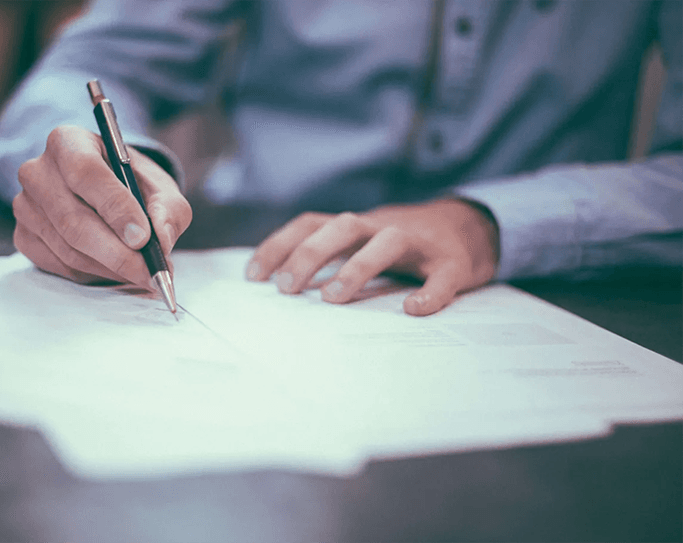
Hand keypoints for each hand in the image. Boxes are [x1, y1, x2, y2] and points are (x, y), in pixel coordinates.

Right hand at [12, 125, 191, 287]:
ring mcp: (25, 206)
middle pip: (73, 220)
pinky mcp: (24, 236)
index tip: (143, 238)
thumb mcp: (160, 187)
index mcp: (68, 142)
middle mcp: (37, 171)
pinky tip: (115, 270)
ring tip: (141, 273)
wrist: (105, 191)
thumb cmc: (132, 184)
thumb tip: (161, 240)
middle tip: (149, 272)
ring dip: (110, 268)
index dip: (116, 208)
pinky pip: (60, 265)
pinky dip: (93, 274)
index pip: (86, 173)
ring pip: (68, 249)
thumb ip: (168, 209)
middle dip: (117, 253)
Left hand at [246, 199, 498, 315]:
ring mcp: (419, 243)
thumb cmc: (401, 246)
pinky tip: (414, 310)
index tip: (253, 276)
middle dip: (310, 254)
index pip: (311, 224)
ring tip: (333, 298)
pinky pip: (441, 277)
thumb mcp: (362, 243)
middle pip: (342, 226)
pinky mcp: (452, 263)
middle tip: (286, 289)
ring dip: (357, 267)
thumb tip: (280, 288)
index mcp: (356, 226)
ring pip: (387, 242)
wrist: (470, 229)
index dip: (280, 245)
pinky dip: (429, 293)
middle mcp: (382, 227)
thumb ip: (330, 258)